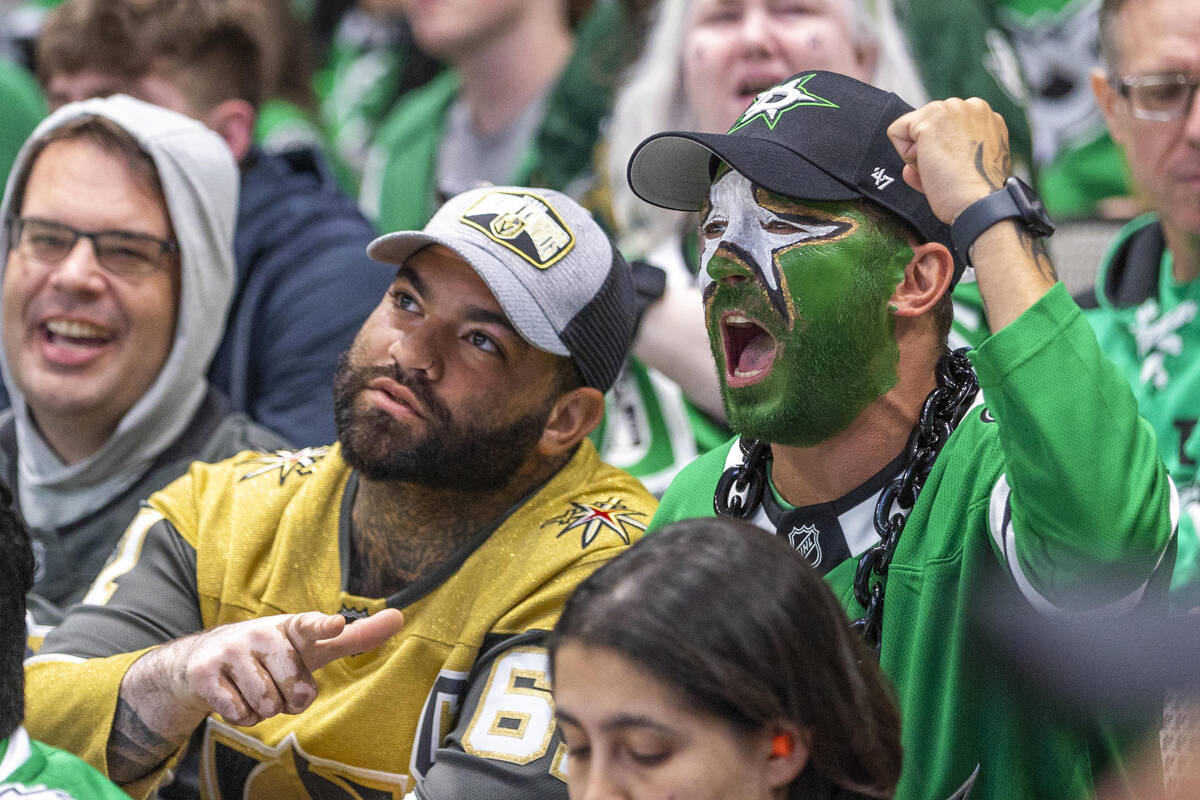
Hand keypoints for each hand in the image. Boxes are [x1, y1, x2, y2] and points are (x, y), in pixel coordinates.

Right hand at [169, 609, 403, 725]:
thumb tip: (399, 618)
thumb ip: (355, 636)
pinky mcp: (206, 672)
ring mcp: (232, 650)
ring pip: (266, 705)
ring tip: (256, 688)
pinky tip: (236, 697)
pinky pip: (239, 713)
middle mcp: (263, 633)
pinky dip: (242, 716)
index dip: (324, 627)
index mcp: (294, 627)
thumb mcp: (313, 644)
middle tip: (279, 684)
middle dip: (291, 699)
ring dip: (265, 709)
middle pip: (296, 690)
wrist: (206, 660)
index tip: (335, 625)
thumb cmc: (274, 653)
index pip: (311, 626)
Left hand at [886, 97, 1011, 223]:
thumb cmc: (974, 194)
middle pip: (927, 126)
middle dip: (928, 150)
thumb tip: (909, 170)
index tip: (954, 168)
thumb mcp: (964, 168)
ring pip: (912, 128)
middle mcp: (973, 106)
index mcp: (984, 118)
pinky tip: (928, 164)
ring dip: (918, 154)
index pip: (943, 129)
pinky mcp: (933, 116)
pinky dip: (904, 153)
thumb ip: (943, 157)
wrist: (980, 203)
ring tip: (940, 168)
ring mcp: (954, 108)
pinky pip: (896, 131)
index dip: (940, 152)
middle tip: (946, 171)